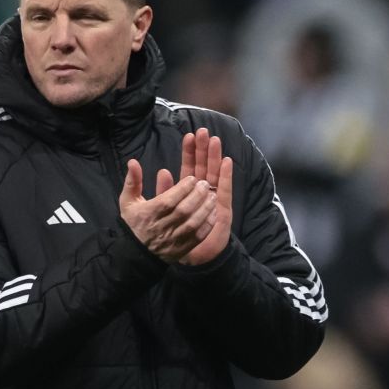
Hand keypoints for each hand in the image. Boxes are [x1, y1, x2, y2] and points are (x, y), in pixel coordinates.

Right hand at [119, 160, 217, 262]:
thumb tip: (133, 161)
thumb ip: (132, 181)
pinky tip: (213, 213)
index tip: (192, 178)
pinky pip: (198, 236)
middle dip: (197, 195)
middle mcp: (161, 227)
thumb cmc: (134, 222)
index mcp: (148, 214)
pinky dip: (207, 224)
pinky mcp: (181, 249)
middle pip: (183, 210)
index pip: (168, 200)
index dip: (182, 188)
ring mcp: (172, 240)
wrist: (136, 253)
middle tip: (205, 184)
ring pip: (192, 223)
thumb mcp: (128, 201)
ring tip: (212, 196)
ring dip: (205, 208)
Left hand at [157, 128, 233, 264]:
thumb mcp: (161, 212)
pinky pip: (224, 190)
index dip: (190, 153)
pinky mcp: (222, 209)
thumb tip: (161, 171)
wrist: (192, 258)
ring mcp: (214, 201)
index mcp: (188, 193)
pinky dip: (225, 176)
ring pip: (214, 175)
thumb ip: (162, 193)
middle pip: (204, 167)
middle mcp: (202, 194)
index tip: (189, 136)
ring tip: (215, 140)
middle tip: (203, 131)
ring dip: (215, 158)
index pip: (189, 168)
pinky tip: (226, 161)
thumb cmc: (176, 236)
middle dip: (204, 149)